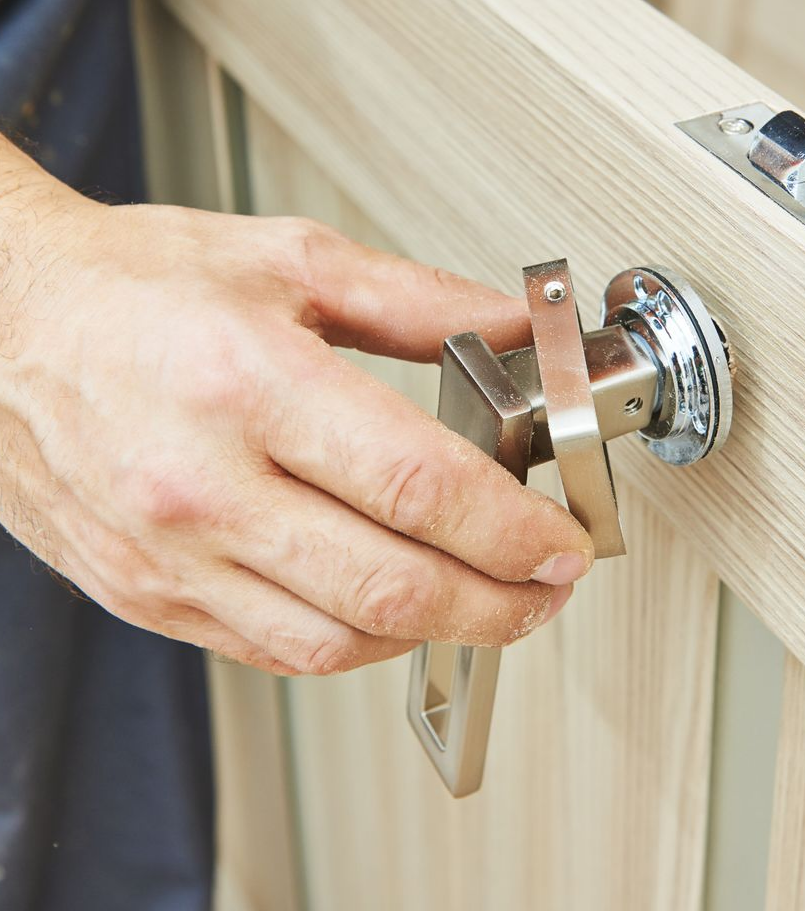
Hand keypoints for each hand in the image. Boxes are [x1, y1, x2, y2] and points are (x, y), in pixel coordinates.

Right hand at [0, 179, 591, 674]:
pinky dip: (355, 642)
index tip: (563, 540)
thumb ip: (419, 299)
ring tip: (488, 601)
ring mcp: (167, 555)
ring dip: (435, 634)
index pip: (419, 486)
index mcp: (249, 384)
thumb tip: (517, 327)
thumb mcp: (290, 259)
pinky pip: (273, 650)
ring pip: (336, 640)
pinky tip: (394, 607)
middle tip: (548, 587)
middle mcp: (202, 485)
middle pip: (390, 585)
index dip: (514, 528)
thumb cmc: (135, 283)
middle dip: (499, 602)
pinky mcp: (145, 594)